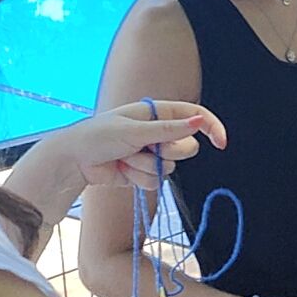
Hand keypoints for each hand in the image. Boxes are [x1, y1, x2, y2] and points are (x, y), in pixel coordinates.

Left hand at [61, 100, 225, 190]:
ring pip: (170, 168)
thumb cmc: (99, 136)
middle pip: (186, 148)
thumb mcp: (136, 130)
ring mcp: (151, 154)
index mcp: (157, 114)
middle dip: (168, 152)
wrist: (75, 161)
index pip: (195, 116)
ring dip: (146, 167)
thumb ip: (169, 129)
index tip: (221, 143)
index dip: (211, 128)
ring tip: (124, 159)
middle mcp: (158, 133)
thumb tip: (199, 122)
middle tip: (145, 148)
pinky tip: (121, 171)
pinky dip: (139, 179)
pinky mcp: (143, 173)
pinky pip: (156, 182)